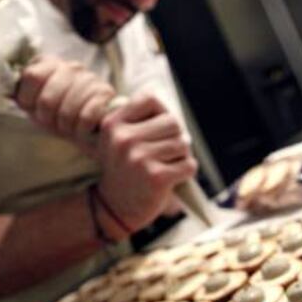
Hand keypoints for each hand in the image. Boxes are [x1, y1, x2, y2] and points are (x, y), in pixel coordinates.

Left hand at [16, 56, 114, 153]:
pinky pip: (87, 116)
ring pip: (67, 111)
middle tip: (54, 124)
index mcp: (49, 64)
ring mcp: (90, 78)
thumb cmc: (59, 116)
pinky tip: (83, 130)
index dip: (29, 100)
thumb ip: (20, 94)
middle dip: (48, 119)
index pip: (31, 76)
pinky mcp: (106, 93)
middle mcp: (71, 67)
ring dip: (66, 127)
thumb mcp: (35, 105)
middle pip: (47, 99)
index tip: (34, 110)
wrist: (91, 131)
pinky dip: (82, 129)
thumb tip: (1, 85)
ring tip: (70, 128)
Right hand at [96, 93, 196, 231]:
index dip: (161, 111)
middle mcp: (123, 139)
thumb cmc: (124, 167)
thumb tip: (162, 95)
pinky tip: (171, 178)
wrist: (115, 207)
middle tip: (163, 152)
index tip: (158, 128)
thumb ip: (136, 116)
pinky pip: (189, 165)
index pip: (150, 99)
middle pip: (172, 121)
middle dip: (174, 137)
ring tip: (165, 165)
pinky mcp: (156, 177)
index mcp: (113, 124)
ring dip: (180, 156)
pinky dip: (186, 172)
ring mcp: (139, 158)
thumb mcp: (118, 138)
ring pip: (183, 143)